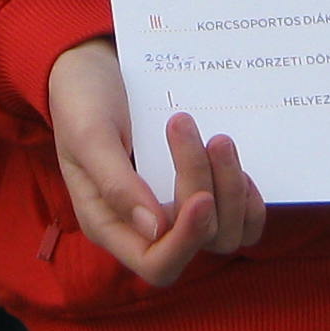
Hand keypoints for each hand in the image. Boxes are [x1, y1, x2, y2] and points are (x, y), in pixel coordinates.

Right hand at [48, 38, 263, 288]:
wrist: (95, 66)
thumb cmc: (83, 100)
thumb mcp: (89, 135)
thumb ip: (115, 184)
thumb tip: (154, 231)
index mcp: (108, 224)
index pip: (157, 264)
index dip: (186, 241)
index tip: (202, 197)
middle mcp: (145, 227)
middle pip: (197, 242)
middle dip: (206, 190)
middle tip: (201, 134)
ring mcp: (176, 210)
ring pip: (225, 231)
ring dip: (231, 188)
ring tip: (219, 139)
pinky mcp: (200, 191)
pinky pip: (239, 218)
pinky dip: (246, 196)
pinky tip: (233, 161)